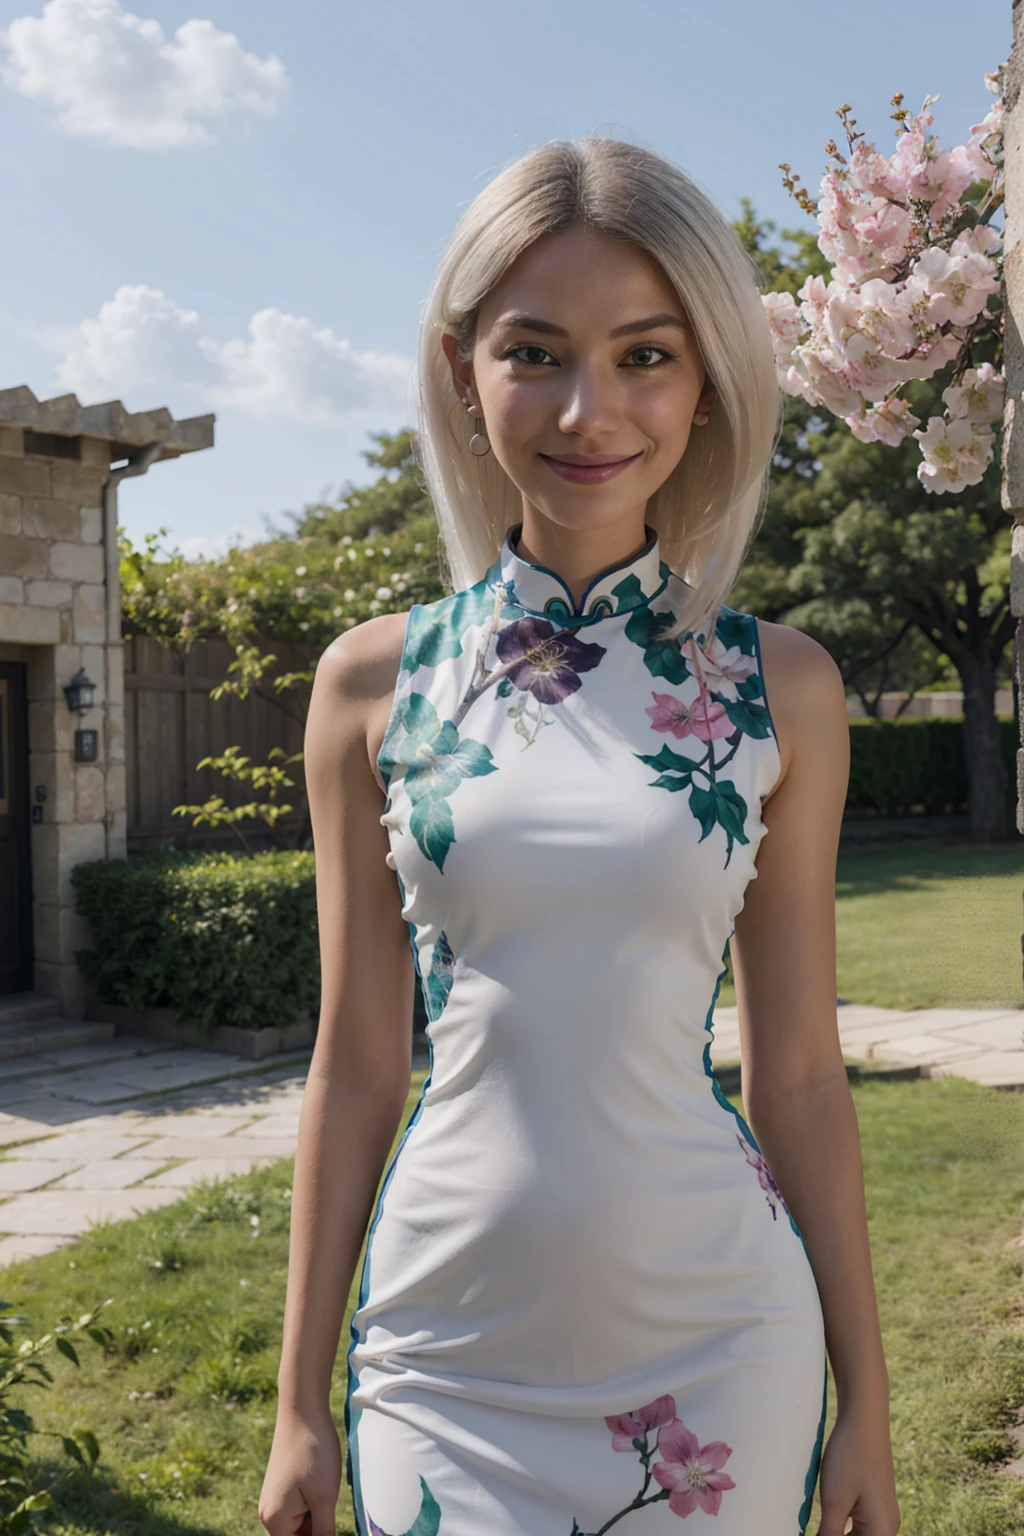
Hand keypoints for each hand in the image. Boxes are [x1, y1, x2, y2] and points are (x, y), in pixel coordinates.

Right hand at [258, 1405, 341, 1535]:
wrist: (302, 1410)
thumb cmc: (313, 1452)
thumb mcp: (325, 1498)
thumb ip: (324, 1533)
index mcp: (275, 1521)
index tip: (330, 1518)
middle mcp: (269, 1513)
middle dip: (319, 1527)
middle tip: (330, 1500)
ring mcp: (274, 1498)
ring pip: (302, 1522)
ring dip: (319, 1514)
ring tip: (327, 1486)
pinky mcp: (282, 1486)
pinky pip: (300, 1506)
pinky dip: (315, 1501)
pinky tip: (323, 1480)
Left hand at [815, 1405, 900, 1535]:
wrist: (864, 1419)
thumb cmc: (850, 1457)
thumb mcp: (834, 1502)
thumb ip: (828, 1535)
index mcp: (882, 1532)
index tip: (819, 1530)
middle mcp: (887, 1527)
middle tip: (816, 1525)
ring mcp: (881, 1514)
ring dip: (836, 1533)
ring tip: (818, 1523)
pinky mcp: (873, 1502)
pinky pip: (857, 1525)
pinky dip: (840, 1525)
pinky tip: (825, 1517)